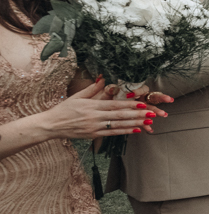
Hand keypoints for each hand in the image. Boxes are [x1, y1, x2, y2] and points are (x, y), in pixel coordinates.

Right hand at [38, 78, 158, 138]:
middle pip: (120, 116)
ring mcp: (94, 127)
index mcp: (92, 106)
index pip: (114, 105)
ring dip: (135, 124)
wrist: (51, 125)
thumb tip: (103, 78)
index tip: (142, 104)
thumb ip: (92, 88)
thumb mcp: (77, 96)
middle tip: (152, 113)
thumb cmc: (64, 109)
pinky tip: (136, 130)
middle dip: (137, 115)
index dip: (130, 105)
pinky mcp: (93, 135)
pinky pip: (112, 134)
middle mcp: (94, 117)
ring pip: (118, 125)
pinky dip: (125, 131)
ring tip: (148, 122)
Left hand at [102, 83, 171, 129]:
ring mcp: (139, 107)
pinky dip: (145, 125)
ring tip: (163, 114)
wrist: (100, 110)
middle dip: (160, 97)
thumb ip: (106, 89)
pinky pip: (142, 120)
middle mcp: (138, 98)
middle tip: (168, 99)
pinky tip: (149, 130)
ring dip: (157, 111)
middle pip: (151, 96)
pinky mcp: (136, 116)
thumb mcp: (103, 95)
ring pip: (150, 108)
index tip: (131, 96)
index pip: (138, 88)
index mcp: (131, 90)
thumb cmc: (103, 100)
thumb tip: (102, 80)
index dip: (137, 92)